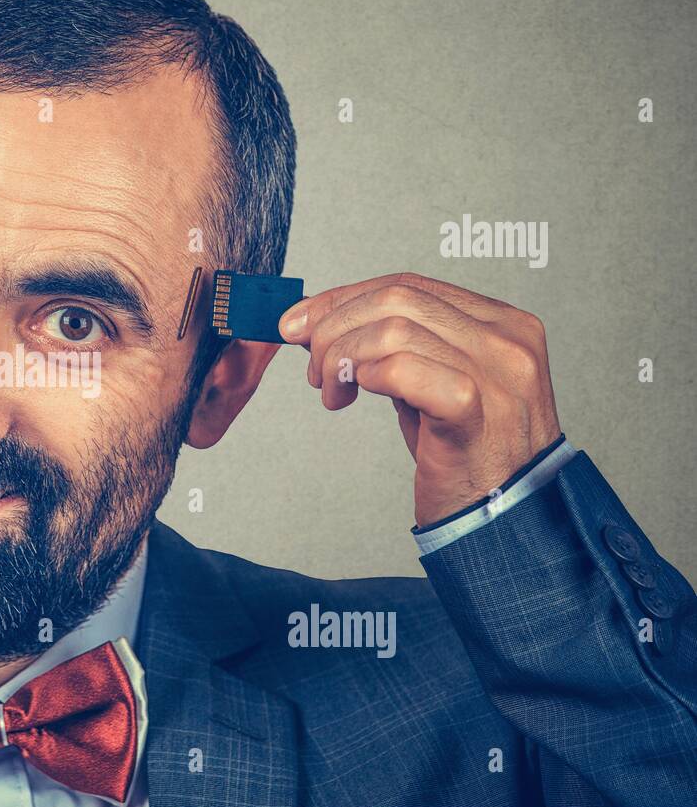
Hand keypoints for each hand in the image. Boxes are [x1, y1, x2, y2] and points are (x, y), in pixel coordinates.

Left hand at [277, 272, 561, 526]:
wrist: (504, 520)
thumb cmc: (464, 455)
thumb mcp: (434, 384)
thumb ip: (396, 347)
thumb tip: (324, 321)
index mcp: (503, 324)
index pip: (410, 285)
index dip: (344, 298)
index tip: (300, 321)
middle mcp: (507, 340)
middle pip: (396, 298)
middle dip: (334, 326)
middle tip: (313, 367)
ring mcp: (496, 372)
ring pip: (392, 329)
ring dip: (342, 357)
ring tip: (333, 393)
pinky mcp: (474, 409)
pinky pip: (401, 369)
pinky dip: (366, 376)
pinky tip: (357, 397)